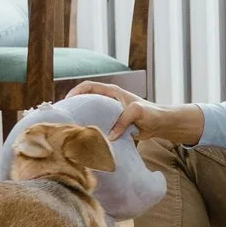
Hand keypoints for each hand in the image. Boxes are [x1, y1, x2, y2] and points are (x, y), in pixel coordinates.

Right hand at [64, 81, 202, 143]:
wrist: (161, 124)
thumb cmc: (151, 113)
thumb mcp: (137, 112)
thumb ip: (123, 120)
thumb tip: (109, 136)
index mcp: (112, 92)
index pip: (88, 86)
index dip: (76, 91)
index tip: (67, 101)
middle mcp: (108, 101)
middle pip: (86, 101)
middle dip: (74, 107)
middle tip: (63, 118)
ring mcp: (110, 113)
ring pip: (91, 115)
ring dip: (82, 121)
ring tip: (70, 129)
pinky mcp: (113, 125)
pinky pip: (99, 127)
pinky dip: (92, 131)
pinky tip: (85, 140)